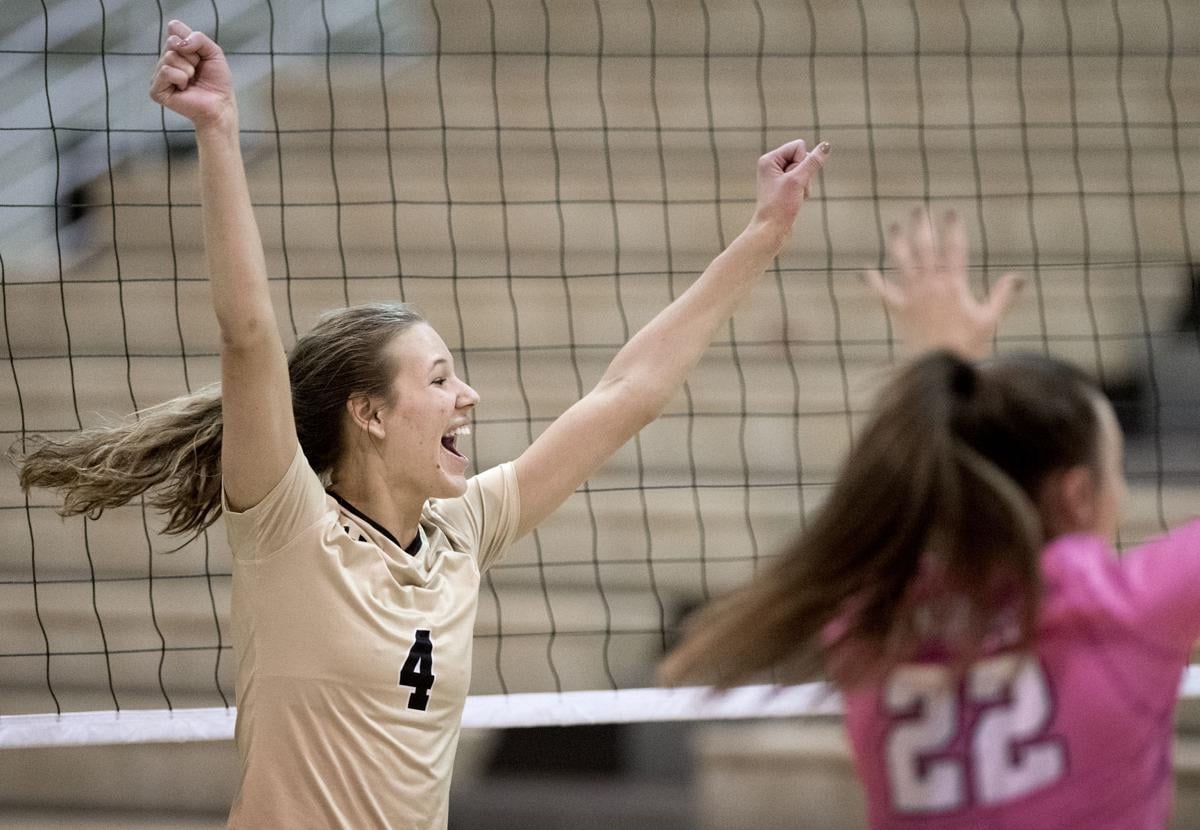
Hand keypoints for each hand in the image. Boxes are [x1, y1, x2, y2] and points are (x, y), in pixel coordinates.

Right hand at [149, 20, 235, 130]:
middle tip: (197, 70)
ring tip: (192, 80)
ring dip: (188, 69)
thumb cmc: (217, 81)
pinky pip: (166, 72)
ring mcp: (158, 75)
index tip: (200, 55)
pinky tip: (184, 88)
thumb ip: (198, 38)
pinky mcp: (156, 90)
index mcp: (175, 49)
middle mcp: (164, 60)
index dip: (191, 40)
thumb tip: (179, 42)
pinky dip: (181, 78)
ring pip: (169, 57)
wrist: (221, 104)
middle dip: (192, 56)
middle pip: (172, 42)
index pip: (174, 28)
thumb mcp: (213, 51)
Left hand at [751, 138, 830, 238]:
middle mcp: (773, 165)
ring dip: (805, 184)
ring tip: (794, 197)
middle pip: (803, 158)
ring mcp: (779, 176)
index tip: (792, 179)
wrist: (772, 230)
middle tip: (793, 190)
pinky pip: (803, 181)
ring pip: (805, 171)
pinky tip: (795, 200)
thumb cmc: (780, 206)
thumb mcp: (798, 180)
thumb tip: (826, 146)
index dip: (802, 162)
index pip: (799, 146)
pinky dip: (804, 191)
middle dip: (805, 174)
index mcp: (769, 159)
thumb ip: (813, 162)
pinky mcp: (785, 187)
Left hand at [864, 208, 1022, 360]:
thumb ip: (1002, 296)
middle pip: (925, 249)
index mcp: (954, 285)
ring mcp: (912, 297)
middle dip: (922, 226)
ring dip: (898, 243)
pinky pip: (883, 293)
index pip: (954, 249)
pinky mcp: (899, 310)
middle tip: (919, 208)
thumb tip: (1018, 277)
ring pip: (902, 263)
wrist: (939, 366)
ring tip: (895, 226)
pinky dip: (873, 282)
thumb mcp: (989, 320)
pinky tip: (865, 270)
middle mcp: (930, 286)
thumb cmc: (967, 345)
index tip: (952, 212)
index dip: (953, 229)